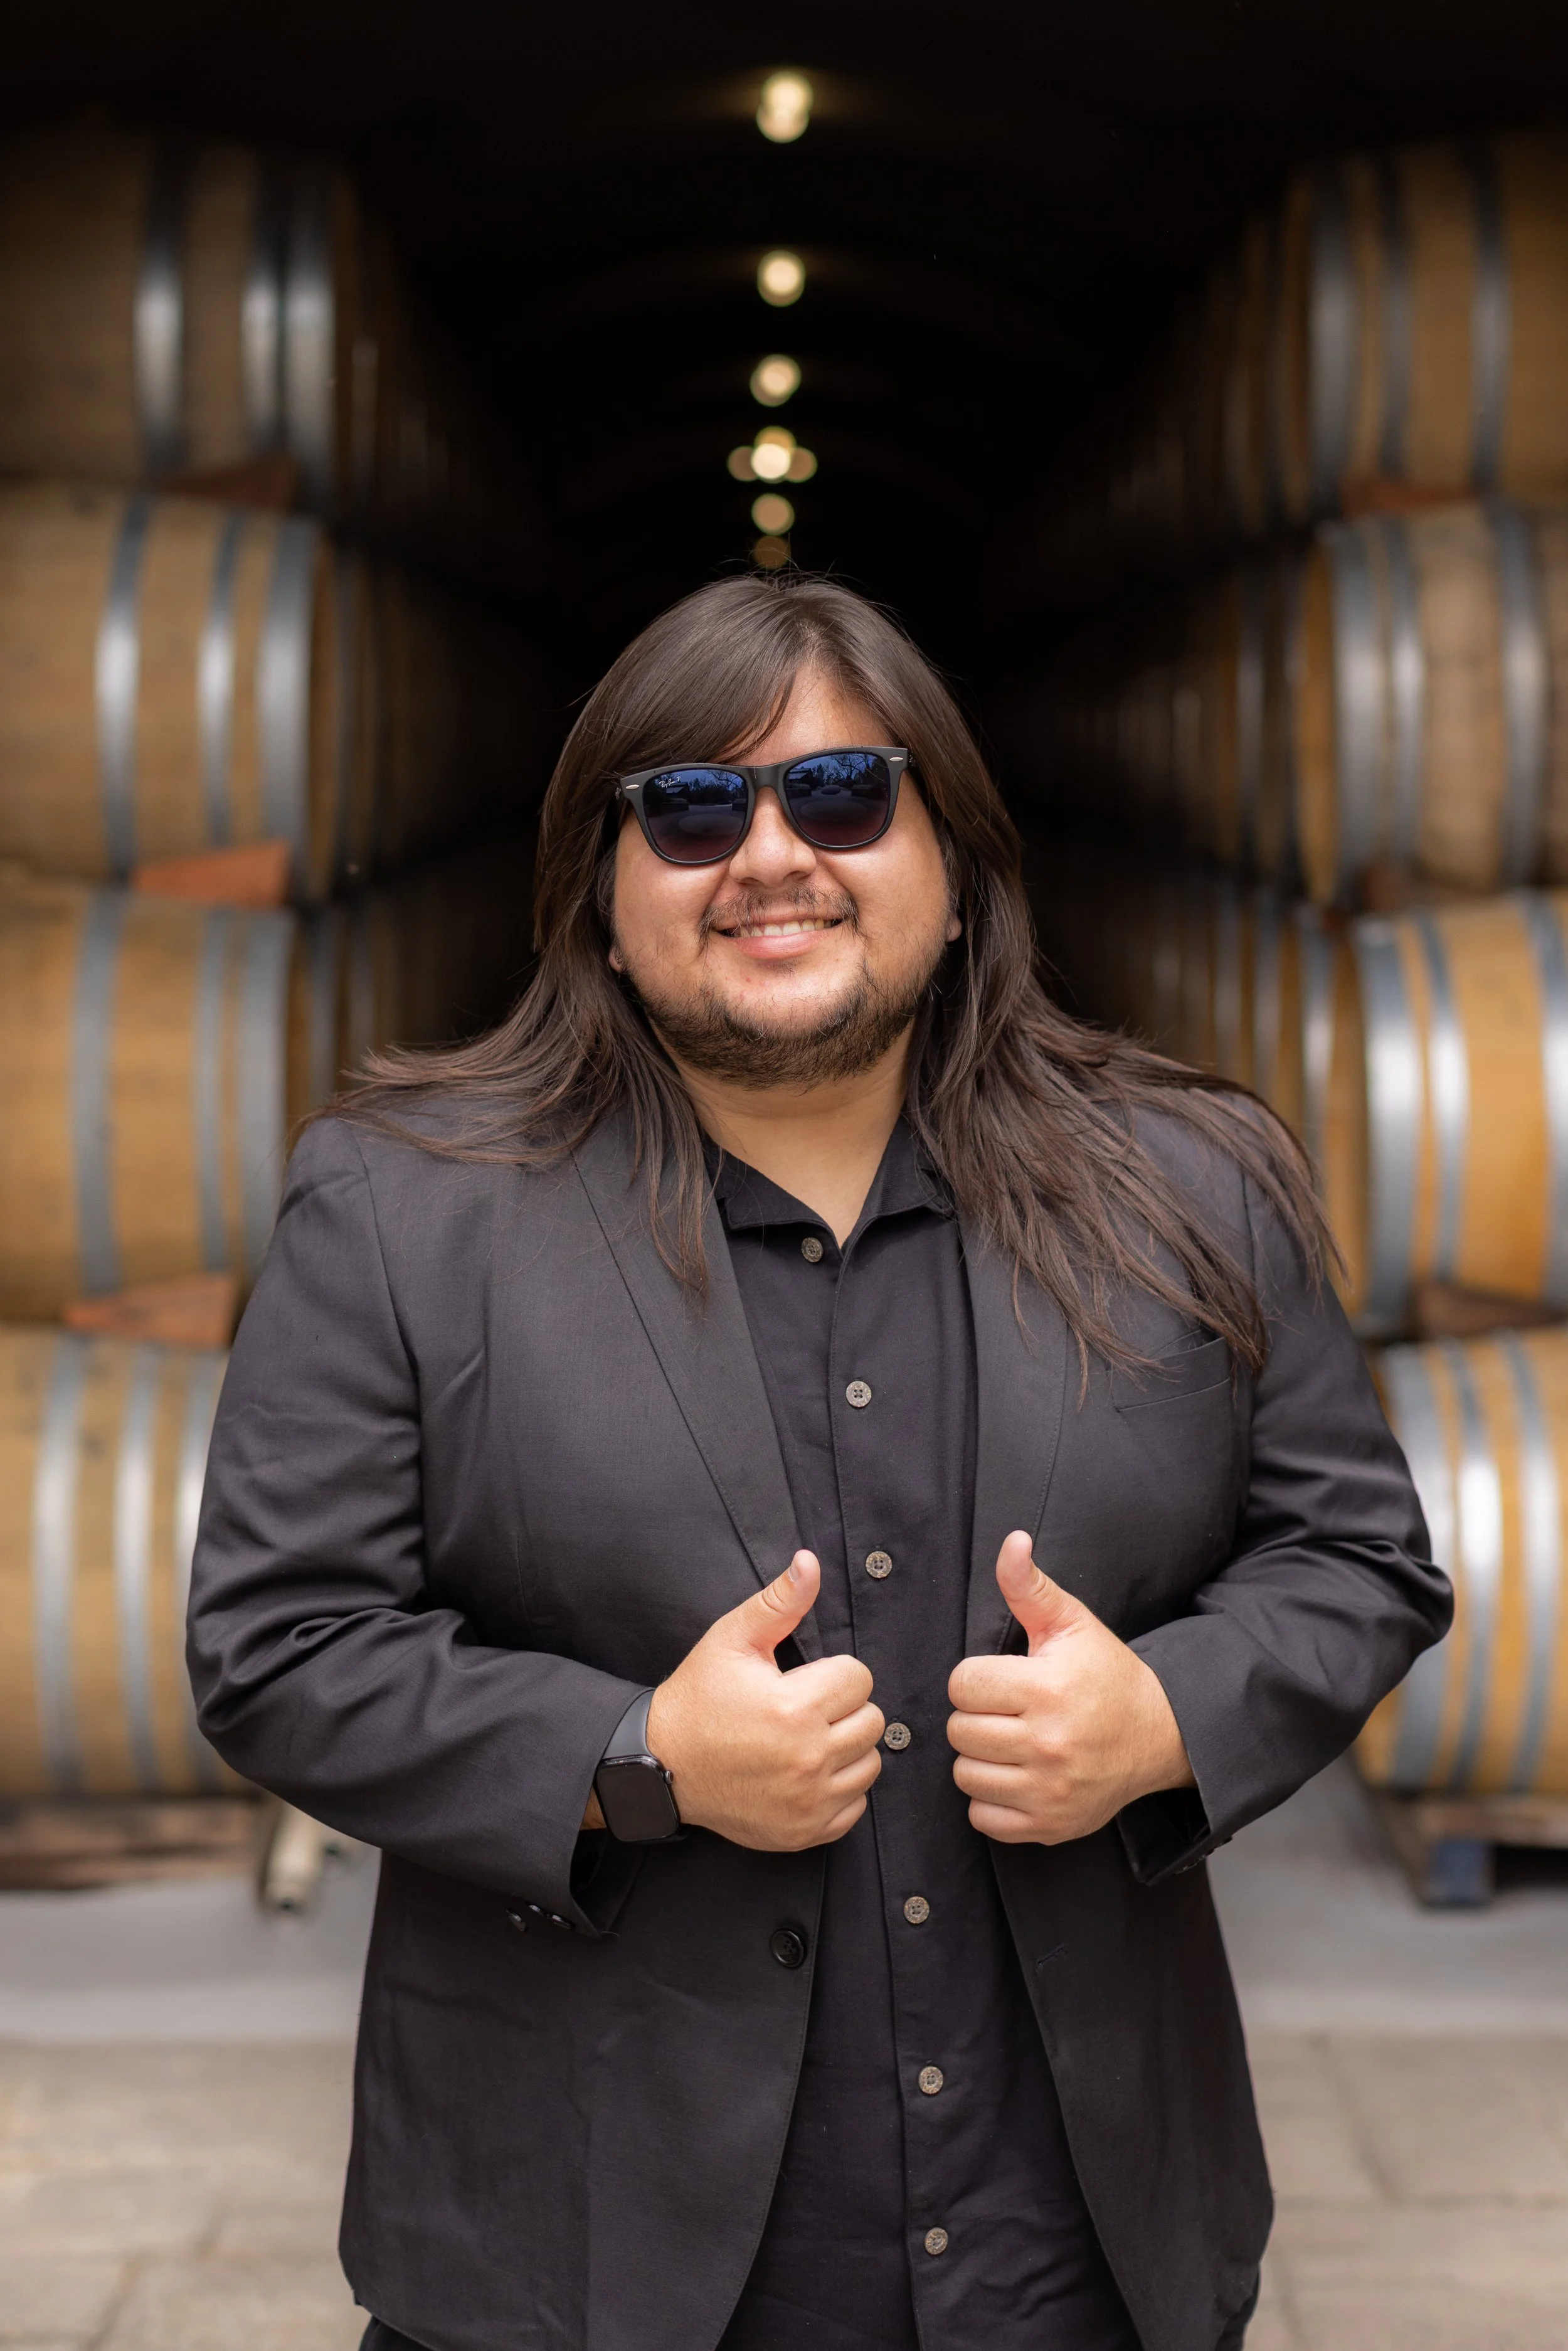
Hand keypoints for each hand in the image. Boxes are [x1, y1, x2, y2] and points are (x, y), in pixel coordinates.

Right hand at [644, 1551, 883, 1850]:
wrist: (661, 1767)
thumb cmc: (699, 1698)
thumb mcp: (731, 1640)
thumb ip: (778, 1602)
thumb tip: (810, 1562)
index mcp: (793, 1708)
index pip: (861, 1677)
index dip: (833, 1672)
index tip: (802, 1680)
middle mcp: (807, 1759)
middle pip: (873, 1721)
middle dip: (843, 1708)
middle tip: (804, 1708)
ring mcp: (808, 1802)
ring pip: (870, 1764)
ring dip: (846, 1749)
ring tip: (805, 1739)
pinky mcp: (805, 1832)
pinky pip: (856, 1806)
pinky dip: (839, 1789)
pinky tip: (805, 1772)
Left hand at [946, 1531, 1194, 1844]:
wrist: (1159, 1736)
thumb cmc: (1106, 1676)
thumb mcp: (1072, 1624)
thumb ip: (1030, 1586)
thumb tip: (1012, 1542)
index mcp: (1048, 1689)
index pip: (962, 1685)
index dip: (976, 1678)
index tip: (1003, 1679)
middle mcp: (1049, 1744)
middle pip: (959, 1730)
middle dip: (977, 1716)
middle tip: (1009, 1711)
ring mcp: (1050, 1791)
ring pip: (965, 1775)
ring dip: (980, 1759)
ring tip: (1011, 1742)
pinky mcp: (1050, 1826)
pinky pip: (982, 1818)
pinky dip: (991, 1801)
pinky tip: (1017, 1776)